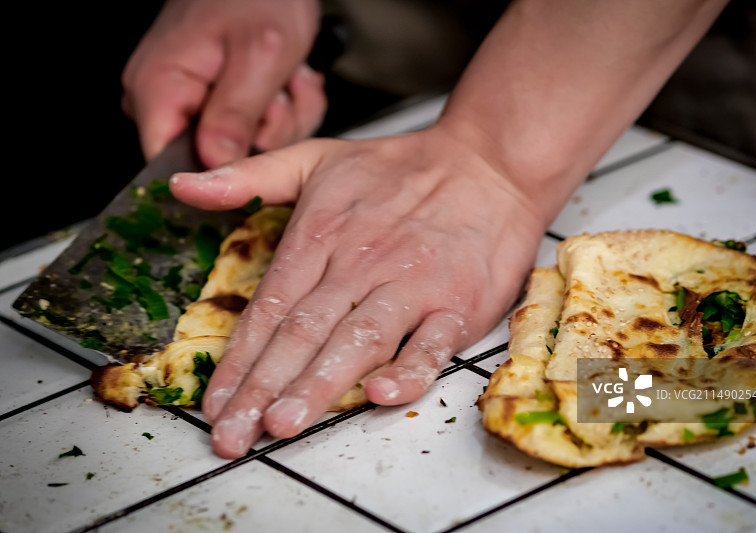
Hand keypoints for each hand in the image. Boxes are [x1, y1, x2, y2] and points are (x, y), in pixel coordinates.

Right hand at [122, 0, 323, 167]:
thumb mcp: (260, 56)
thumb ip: (236, 116)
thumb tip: (215, 166)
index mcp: (158, 87)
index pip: (167, 165)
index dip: (216, 171)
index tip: (254, 148)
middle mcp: (163, 97)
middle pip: (212, 160)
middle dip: (263, 133)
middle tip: (281, 95)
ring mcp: (189, 100)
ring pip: (242, 147)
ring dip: (280, 119)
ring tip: (287, 80)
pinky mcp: (212, 101)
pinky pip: (251, 130)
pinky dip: (279, 111)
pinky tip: (284, 83)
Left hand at [169, 124, 547, 457]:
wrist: (487, 163)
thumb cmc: (400, 169)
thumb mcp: (317, 158)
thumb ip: (250, 175)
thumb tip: (181, 185)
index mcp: (321, 235)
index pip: (269, 309)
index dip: (237, 361)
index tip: (212, 405)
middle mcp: (360, 263)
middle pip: (302, 333)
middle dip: (261, 389)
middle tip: (232, 436)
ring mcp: (411, 284)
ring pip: (357, 340)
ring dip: (318, 385)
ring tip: (282, 424)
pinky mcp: (458, 302)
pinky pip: (431, 342)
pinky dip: (408, 369)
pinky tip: (380, 395)